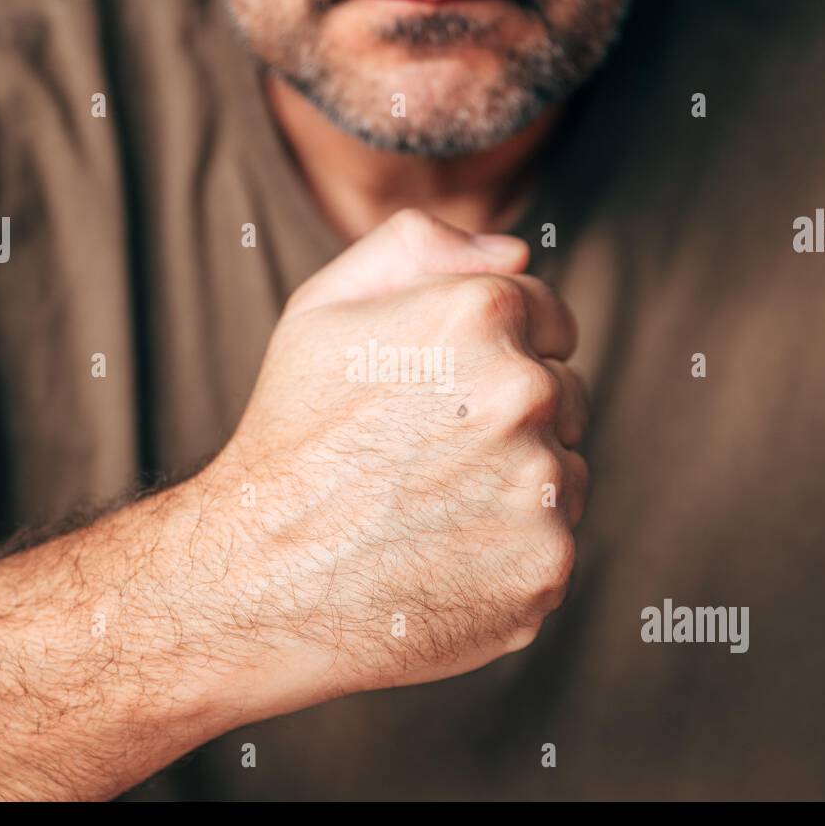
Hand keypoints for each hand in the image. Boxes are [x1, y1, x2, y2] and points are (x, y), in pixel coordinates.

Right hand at [209, 209, 589, 696]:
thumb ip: (417, 247)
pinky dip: (512, 551)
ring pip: (563, 469)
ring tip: (430, 507)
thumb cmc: (291, 438)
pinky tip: (444, 555)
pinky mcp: (547, 561)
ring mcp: (540, 482)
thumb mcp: (322, 310)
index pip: (552, 319)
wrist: (258, 578)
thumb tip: (514, 253)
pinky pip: (555, 540)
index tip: (445, 390)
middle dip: (513, 417)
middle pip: (566, 394)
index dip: (497, 353)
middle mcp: (525, 391)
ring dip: (518, 484)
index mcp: (480, 313)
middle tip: (426, 455)